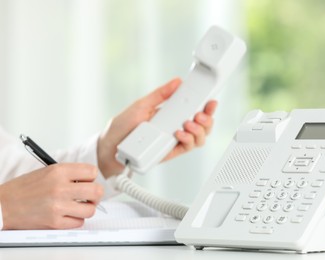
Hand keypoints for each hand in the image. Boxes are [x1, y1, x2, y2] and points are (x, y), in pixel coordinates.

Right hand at [0, 164, 103, 229]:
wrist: (3, 205)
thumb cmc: (24, 188)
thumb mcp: (47, 171)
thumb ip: (69, 174)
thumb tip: (91, 180)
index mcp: (59, 171)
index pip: (92, 172)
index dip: (91, 177)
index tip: (87, 181)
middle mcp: (60, 188)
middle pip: (96, 191)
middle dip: (95, 194)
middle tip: (89, 196)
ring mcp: (58, 206)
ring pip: (90, 210)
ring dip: (87, 208)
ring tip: (78, 206)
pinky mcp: (54, 223)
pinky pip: (79, 222)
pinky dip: (76, 219)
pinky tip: (67, 215)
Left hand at [97, 78, 217, 177]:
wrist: (111, 145)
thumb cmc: (124, 125)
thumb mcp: (142, 105)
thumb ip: (160, 94)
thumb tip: (177, 82)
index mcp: (172, 114)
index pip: (195, 109)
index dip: (207, 106)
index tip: (211, 100)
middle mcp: (176, 127)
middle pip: (203, 126)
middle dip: (208, 119)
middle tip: (201, 114)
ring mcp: (174, 141)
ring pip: (199, 139)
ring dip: (199, 130)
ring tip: (188, 124)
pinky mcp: (170, 152)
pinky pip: (186, 148)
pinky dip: (187, 140)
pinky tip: (179, 133)